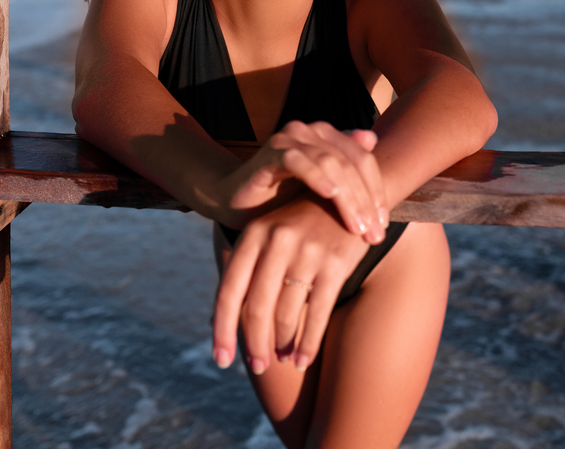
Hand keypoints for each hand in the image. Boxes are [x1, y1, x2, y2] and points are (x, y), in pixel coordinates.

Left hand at [212, 195, 368, 372]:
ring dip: (283, 345)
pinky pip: (318, 314)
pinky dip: (308, 343)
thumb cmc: (300, 227)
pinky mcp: (335, 263)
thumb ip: (246, 272)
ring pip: (287, 314)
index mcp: (253, 235)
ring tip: (283, 360)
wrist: (348, 198)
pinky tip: (302, 359)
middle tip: (258, 366)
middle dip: (255, 345)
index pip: (228, 291)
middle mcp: (277, 241)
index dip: (222, 329)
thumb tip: (216, 322)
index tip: (221, 360)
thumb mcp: (268, 236)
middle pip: (257, 308)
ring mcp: (307, 251)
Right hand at [222, 120, 387, 243]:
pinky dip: (316, 177)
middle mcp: (311, 131)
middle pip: (351, 162)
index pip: (364, 161)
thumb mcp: (321, 194)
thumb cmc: (281, 200)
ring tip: (356, 227)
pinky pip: (298, 161)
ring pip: (331, 162)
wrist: (234, 202)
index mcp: (327, 137)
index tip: (383, 227)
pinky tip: (329, 196)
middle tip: (374, 234)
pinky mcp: (271, 152)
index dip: (377, 192)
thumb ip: (348, 175)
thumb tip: (373, 140)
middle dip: (366, 201)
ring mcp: (290, 139)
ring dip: (348, 197)